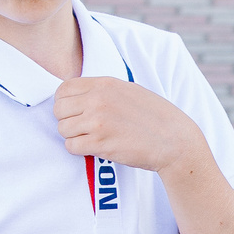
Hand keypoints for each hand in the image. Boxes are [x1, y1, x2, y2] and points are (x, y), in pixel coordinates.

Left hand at [55, 76, 206, 172]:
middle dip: (67, 121)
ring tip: (92, 139)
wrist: (174, 141)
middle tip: (83, 128)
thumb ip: (103, 91)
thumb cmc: (155, 117)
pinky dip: (80, 150)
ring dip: (74, 137)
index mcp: (105, 84)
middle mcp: (98, 100)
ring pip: (63, 129)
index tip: (75, 112)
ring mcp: (98, 122)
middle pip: (59, 110)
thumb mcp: (129, 91)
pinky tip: (95, 148)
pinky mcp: (100, 144)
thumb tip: (78, 97)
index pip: (63, 89)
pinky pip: (71, 146)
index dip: (64, 103)